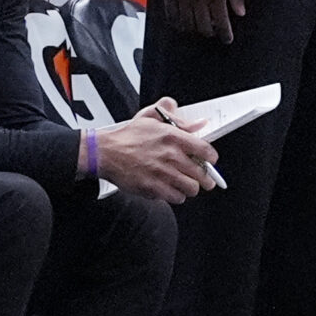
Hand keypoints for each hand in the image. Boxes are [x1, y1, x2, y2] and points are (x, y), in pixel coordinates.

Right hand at [90, 101, 218, 202]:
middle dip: (206, 178)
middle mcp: (170, 156)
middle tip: (204, 179)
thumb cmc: (127, 136)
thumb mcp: (152, 118)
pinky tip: (172, 190)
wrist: (103, 153)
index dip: (212, 158)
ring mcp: (161, 173)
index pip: (206, 150)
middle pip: (201, 173)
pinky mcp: (152, 187)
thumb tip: (199, 123)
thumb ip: (178, 119)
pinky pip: (176, 197)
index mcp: (173, 137)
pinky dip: (177, 196)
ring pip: (191, 188)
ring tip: (187, 184)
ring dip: (191, 188)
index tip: (211, 162)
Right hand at [159, 0, 244, 43]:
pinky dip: (176, 22)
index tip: (227, 39)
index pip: (221, 21)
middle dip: (210, 32)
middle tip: (213, 32)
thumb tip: (240, 12)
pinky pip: (170, 13)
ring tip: (199, 28)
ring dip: (194, 29)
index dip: (225, 34)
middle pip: (202, 26)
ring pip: (186, 23)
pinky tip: (182, 23)